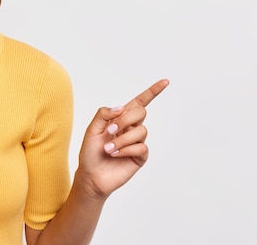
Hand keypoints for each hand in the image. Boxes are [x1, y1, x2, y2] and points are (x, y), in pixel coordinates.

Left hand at [76, 79, 168, 198]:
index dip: (153, 91)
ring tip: (108, 148)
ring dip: (122, 139)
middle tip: (110, 130)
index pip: (139, 102)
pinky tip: (115, 154)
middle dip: (125, 119)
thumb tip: (121, 107)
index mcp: (121, 119)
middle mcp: (131, 128)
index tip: (165, 81)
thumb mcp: (91, 129)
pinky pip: (141, 147)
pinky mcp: (140, 157)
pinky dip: (126, 149)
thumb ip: (104, 114)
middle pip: (140, 112)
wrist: (90, 175)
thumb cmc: (90, 153)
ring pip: (141, 130)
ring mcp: (137, 142)